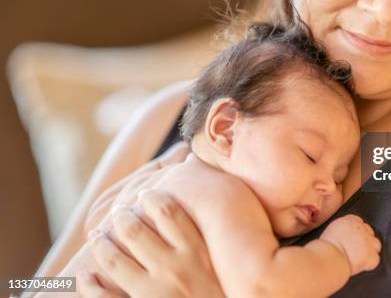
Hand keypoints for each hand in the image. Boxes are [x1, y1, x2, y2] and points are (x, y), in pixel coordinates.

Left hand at [82, 189, 223, 297]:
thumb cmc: (230, 294)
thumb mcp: (231, 262)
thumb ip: (220, 232)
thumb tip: (210, 178)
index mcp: (198, 253)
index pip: (169, 211)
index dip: (153, 198)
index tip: (145, 194)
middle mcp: (175, 269)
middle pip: (136, 230)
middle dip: (122, 217)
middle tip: (119, 213)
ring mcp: (154, 293)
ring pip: (115, 258)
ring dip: (102, 243)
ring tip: (98, 235)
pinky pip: (104, 297)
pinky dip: (90, 284)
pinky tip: (85, 275)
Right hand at [320, 214, 380, 274]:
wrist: (329, 258)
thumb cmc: (325, 247)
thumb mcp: (332, 230)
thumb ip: (342, 229)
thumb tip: (345, 234)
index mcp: (350, 220)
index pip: (359, 222)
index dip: (357, 233)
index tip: (353, 239)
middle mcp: (361, 228)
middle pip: (369, 232)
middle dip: (364, 240)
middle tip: (355, 249)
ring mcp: (368, 242)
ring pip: (376, 244)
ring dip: (370, 250)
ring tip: (359, 257)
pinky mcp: (371, 255)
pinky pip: (375, 259)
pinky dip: (369, 263)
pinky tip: (361, 265)